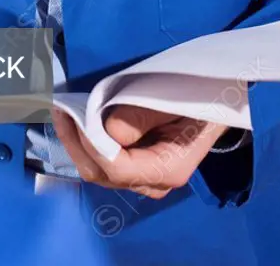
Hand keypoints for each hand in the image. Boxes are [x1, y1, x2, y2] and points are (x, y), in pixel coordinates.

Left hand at [52, 105, 226, 198]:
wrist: (221, 100)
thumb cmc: (199, 96)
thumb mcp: (173, 99)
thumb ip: (141, 116)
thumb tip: (107, 132)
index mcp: (168, 169)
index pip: (117, 169)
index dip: (91, 145)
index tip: (73, 115)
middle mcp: (153, 182)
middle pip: (103, 174)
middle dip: (76, 143)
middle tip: (58, 109)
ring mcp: (144, 178)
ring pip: (100, 170)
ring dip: (78, 142)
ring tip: (63, 111)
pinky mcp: (137, 166)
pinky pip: (105, 161)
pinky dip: (88, 142)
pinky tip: (78, 120)